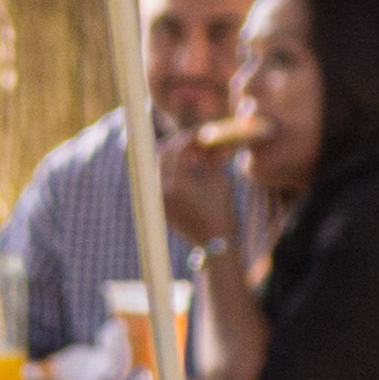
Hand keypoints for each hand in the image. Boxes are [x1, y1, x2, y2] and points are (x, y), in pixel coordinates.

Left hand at [153, 133, 240, 253]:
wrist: (215, 245)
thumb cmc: (221, 211)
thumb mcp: (218, 178)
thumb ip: (207, 155)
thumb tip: (202, 139)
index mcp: (175, 184)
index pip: (175, 149)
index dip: (188, 138)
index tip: (200, 135)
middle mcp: (161, 190)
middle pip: (162, 155)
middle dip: (179, 145)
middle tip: (195, 143)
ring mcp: (157, 199)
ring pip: (160, 167)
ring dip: (175, 157)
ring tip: (195, 158)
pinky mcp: (159, 206)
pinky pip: (160, 180)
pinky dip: (172, 171)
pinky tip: (189, 170)